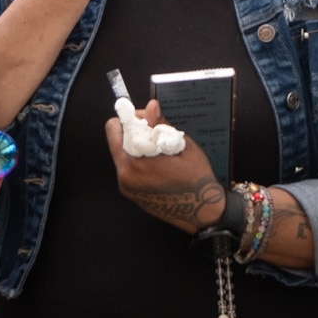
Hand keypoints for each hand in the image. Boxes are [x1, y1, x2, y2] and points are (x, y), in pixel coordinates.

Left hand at [106, 99, 223, 234]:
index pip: (114, 129)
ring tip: (160, 150)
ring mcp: (126, 187)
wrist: (203, 212)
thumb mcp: (182, 146)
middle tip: (157, 134)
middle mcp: (124, 177)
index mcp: (132, 164)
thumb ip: (161, 125)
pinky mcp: (131, 194)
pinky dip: (139, 160)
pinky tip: (158, 163)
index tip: (149, 120)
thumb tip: (151, 105)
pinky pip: (129, 168)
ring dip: (138, 147)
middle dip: (134, 133)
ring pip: (123, 154)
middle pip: (118, 141)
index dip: (131, 119)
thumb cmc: (196, 178)